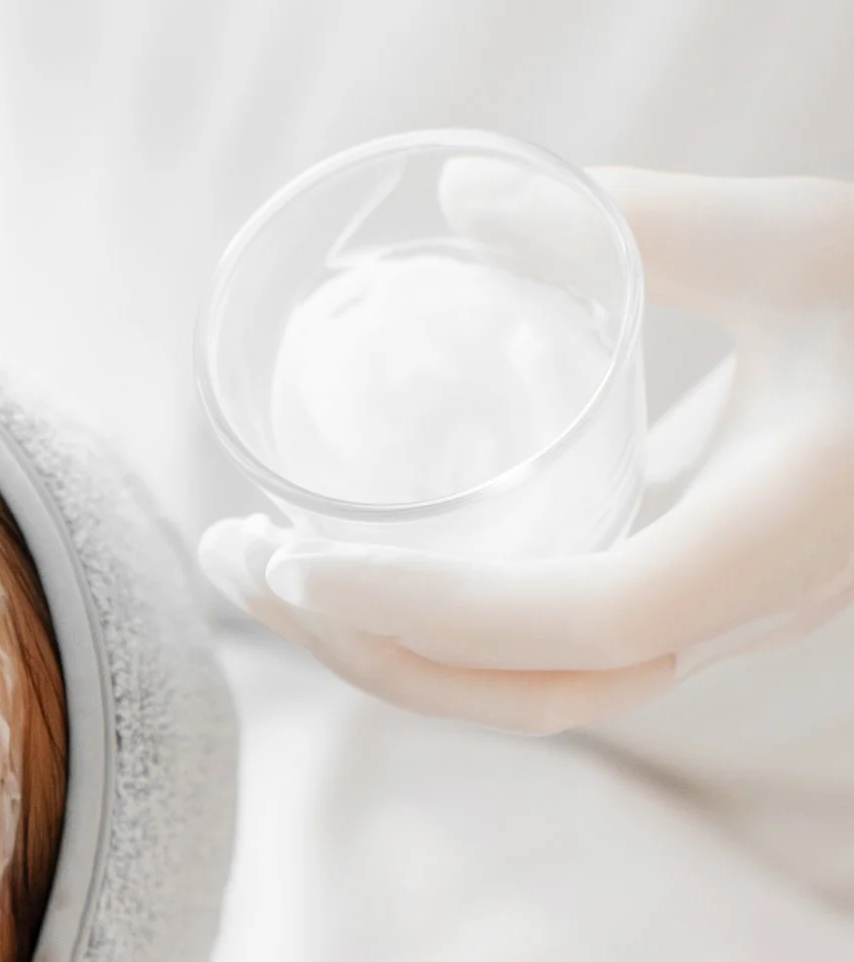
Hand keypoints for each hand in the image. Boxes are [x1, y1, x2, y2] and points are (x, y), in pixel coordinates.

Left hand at [203, 168, 853, 733]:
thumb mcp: (807, 240)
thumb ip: (640, 224)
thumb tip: (464, 197)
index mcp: (770, 547)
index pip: (572, 628)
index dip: (427, 608)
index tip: (298, 555)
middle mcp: (740, 612)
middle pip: (524, 694)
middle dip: (365, 647)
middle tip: (234, 559)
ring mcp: (719, 618)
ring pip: (530, 688)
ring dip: (384, 643)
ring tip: (260, 566)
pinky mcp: (694, 591)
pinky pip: (547, 648)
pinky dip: (438, 624)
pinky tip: (352, 560)